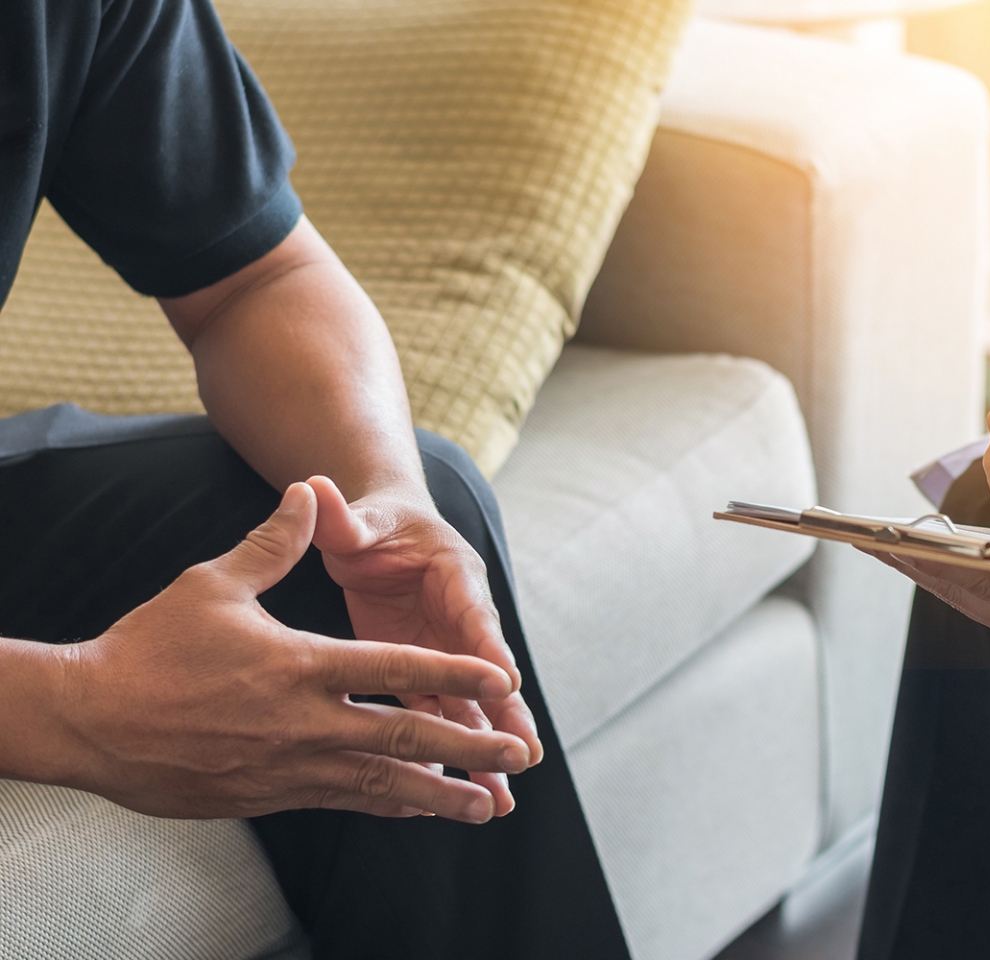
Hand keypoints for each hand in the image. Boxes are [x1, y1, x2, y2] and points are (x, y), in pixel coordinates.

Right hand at [44, 483, 531, 820]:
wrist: (90, 719)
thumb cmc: (151, 647)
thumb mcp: (215, 583)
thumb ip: (276, 542)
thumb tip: (307, 491)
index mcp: (303, 666)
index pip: (399, 669)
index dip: (457, 674)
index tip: (504, 683)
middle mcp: (307, 722)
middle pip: (407, 736)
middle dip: (471, 746)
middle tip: (519, 755)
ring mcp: (289, 765)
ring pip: (383, 784)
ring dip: (441, 795)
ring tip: (486, 807)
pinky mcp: (269, 794)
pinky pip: (345, 801)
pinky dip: (388, 804)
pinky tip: (415, 808)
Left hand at [307, 477, 540, 817]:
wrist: (378, 532)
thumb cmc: (372, 522)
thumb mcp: (360, 519)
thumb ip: (343, 516)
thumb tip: (314, 488)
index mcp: (454, 575)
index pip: (475, 615)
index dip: (488, 649)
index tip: (505, 684)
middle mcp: (461, 618)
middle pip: (488, 672)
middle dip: (506, 716)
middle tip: (524, 757)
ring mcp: (445, 651)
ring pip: (471, 706)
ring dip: (485, 749)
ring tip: (502, 799)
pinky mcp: (423, 674)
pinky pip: (442, 717)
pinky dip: (453, 753)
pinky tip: (459, 793)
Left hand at [867, 550, 989, 687]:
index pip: (969, 580)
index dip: (925, 556)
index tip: (884, 538)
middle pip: (955, 589)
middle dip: (910, 562)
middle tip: (865, 538)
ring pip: (966, 595)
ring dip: (928, 570)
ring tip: (891, 547)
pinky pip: (986, 599)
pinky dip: (959, 578)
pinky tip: (946, 564)